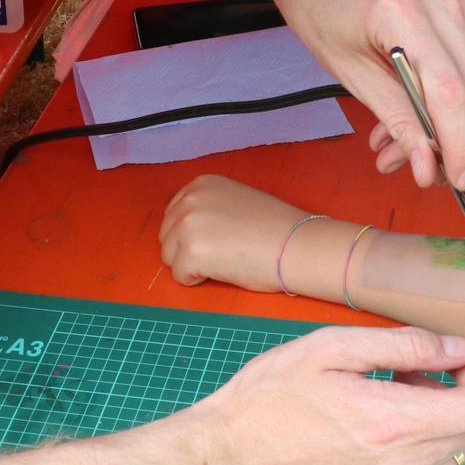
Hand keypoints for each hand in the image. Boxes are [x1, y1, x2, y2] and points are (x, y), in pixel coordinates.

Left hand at [161, 174, 308, 291]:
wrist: (297, 246)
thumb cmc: (275, 229)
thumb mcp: (235, 201)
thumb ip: (208, 208)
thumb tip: (186, 227)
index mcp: (201, 184)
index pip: (173, 216)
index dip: (194, 234)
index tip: (221, 237)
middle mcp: (190, 199)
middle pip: (167, 237)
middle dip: (189, 250)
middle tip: (226, 250)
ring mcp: (188, 225)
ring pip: (170, 258)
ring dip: (193, 265)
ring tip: (227, 258)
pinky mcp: (191, 252)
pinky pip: (180, 277)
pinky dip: (199, 280)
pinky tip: (226, 269)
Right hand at [188, 325, 464, 464]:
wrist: (226, 460)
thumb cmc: (270, 398)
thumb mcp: (332, 347)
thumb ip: (405, 345)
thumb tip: (456, 348)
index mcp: (395, 424)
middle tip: (428, 363)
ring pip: (459, 453)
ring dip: (448, 416)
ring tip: (397, 389)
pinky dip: (425, 443)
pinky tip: (383, 422)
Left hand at [267, 0, 464, 189]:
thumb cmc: (317, 5)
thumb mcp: (347, 72)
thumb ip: (395, 119)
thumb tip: (427, 167)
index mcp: (401, 11)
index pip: (449, 92)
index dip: (460, 144)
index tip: (458, 181)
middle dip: (457, 139)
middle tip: (425, 171)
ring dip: (445, 121)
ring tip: (399, 146)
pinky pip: (463, 57)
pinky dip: (441, 91)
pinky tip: (408, 107)